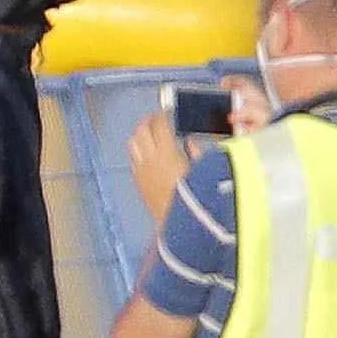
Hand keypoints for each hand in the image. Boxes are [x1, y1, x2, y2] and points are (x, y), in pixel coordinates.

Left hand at [126, 109, 195, 226]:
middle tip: (157, 118)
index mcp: (167, 153)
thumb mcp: (204, 171)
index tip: (168, 112)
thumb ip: (197, 152)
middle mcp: (150, 160)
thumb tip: (190, 142)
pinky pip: (133, 159)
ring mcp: (141, 171)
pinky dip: (138, 151)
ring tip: (149, 132)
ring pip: (133, 143)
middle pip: (141, 130)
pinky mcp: (138, 183)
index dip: (163, 115)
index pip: (159, 124)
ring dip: (140, 134)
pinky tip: (147, 154)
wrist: (180, 226)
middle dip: (148, 121)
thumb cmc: (195, 198)